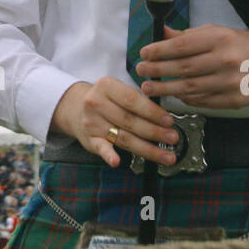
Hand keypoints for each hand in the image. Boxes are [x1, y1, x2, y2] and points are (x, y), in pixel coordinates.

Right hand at [49, 79, 178, 167]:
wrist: (75, 108)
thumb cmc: (105, 100)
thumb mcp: (117, 90)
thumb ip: (138, 100)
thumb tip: (165, 117)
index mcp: (106, 86)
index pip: (133, 100)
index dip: (153, 112)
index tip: (169, 121)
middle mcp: (96, 103)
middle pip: (130, 120)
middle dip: (155, 132)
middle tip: (173, 138)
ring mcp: (91, 123)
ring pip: (123, 137)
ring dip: (147, 149)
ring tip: (166, 156)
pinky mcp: (89, 140)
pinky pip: (101, 148)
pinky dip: (109, 155)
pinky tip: (117, 162)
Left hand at [136, 24, 248, 109]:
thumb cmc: (237, 45)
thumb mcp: (214, 32)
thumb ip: (186, 35)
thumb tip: (160, 33)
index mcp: (219, 39)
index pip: (182, 46)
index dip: (159, 51)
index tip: (144, 54)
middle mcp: (226, 60)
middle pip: (183, 68)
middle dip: (157, 71)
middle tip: (140, 72)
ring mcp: (231, 82)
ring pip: (191, 88)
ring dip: (166, 89)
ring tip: (149, 87)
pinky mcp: (236, 100)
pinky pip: (203, 101)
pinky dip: (186, 99)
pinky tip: (174, 95)